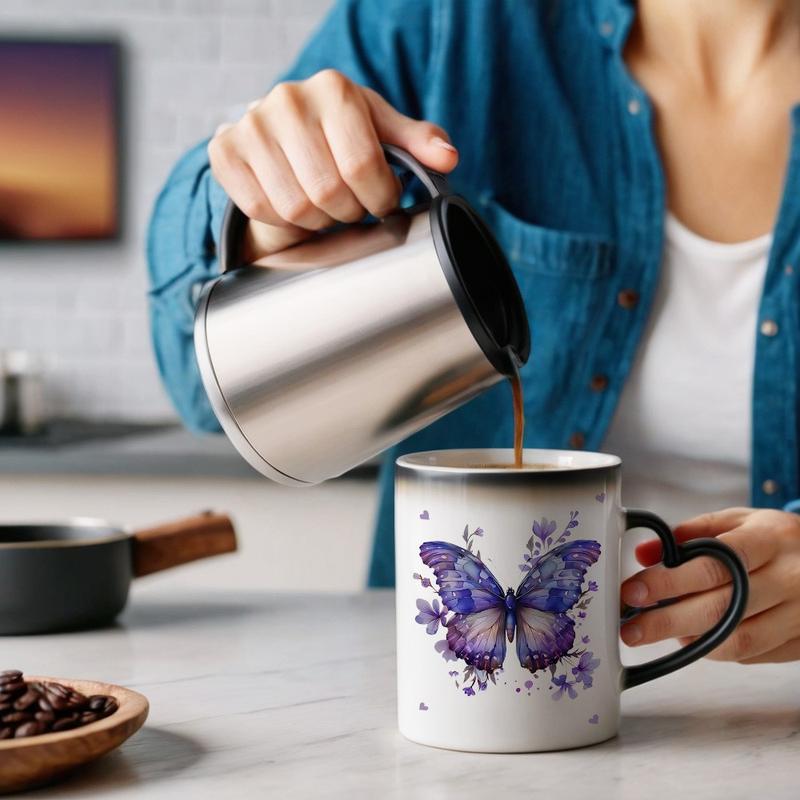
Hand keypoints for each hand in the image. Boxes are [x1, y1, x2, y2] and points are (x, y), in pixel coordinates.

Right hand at [208, 70, 458, 261]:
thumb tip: (447, 158)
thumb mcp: (382, 133)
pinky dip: (282, 219)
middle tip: (350, 206)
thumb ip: (417, 144)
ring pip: (295, 206)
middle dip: (348, 211)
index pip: (363, 166)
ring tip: (323, 207)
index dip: (378, 198)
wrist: (282, 137)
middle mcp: (287, 98)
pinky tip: (292, 204)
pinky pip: (260, 207)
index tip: (381, 201)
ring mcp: (251, 124)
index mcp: (334, 88)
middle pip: (329, 191)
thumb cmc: (341, 137)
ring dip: (316, 220)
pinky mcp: (224, 150)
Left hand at [620, 507, 799, 662]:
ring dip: (691, 640)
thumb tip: (644, 554)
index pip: (714, 564)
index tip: (634, 592)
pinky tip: (694, 638)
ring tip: (657, 633)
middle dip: (667, 621)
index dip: (670, 581)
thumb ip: (690, 533)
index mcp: (770, 540)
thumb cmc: (776, 539)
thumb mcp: (738, 521)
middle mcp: (791, 578)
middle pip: (722, 607)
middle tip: (630, 629)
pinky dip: (717, 650)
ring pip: (739, 640)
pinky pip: (753, 655)